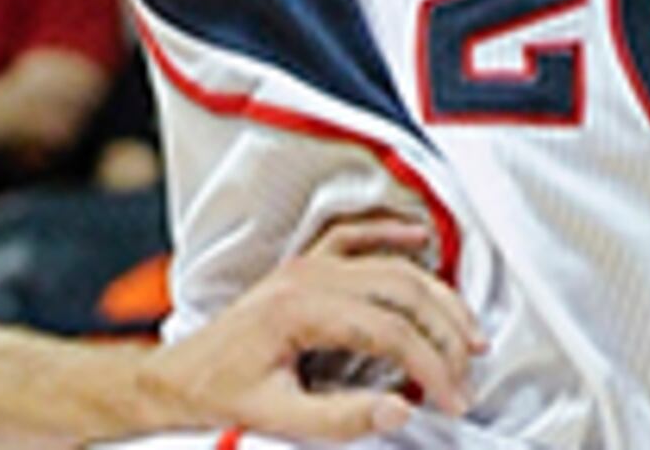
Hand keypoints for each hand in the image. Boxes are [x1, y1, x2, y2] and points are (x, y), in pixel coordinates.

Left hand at [138, 217, 480, 439]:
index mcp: (299, 310)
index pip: (389, 330)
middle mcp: (305, 277)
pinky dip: (390, 232)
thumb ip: (341, 417)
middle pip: (399, 290)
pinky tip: (420, 237)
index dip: (431, 366)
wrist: (180, 376)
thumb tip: (401, 408)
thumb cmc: (222, 393)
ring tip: (468, 333)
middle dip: (444, 334)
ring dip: (434, 294)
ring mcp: (304, 266)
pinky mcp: (304, 267)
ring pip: (388, 263)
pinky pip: (353, 235)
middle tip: (466, 376)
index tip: (452, 400)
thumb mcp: (279, 417)